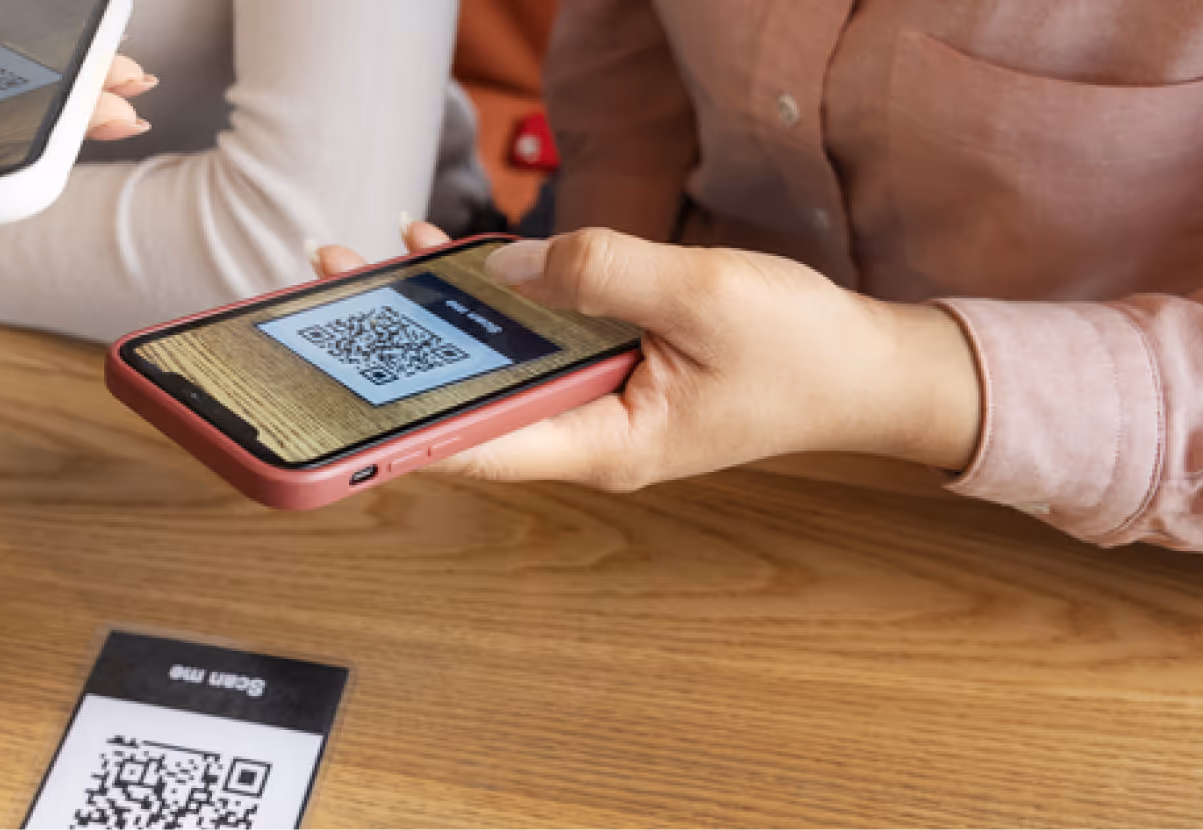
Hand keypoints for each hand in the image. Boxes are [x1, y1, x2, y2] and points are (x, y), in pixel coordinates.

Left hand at [316, 223, 984, 491]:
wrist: (870, 368)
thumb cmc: (805, 352)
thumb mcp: (704, 295)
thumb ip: (604, 274)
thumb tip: (509, 269)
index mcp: (605, 443)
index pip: (477, 446)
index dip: (399, 425)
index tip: (332, 399)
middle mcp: (587, 431)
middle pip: (469, 399)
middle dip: (397, 350)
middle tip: (333, 287)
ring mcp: (596, 398)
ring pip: (494, 362)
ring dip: (437, 314)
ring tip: (366, 261)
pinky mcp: (609, 362)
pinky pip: (536, 333)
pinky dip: (495, 294)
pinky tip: (449, 253)